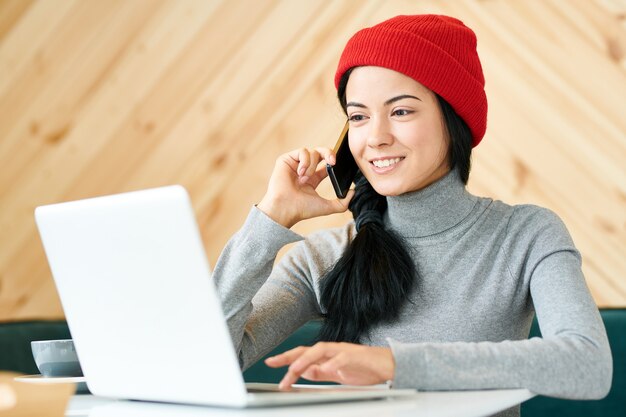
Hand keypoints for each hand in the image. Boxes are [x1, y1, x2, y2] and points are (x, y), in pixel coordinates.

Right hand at [257, 147, 354, 227]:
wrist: (286, 209)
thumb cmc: (302, 209)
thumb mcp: (327, 207)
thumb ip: (342, 202)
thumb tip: (353, 192)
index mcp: (312, 179)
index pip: (325, 164)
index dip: (332, 161)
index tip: (336, 165)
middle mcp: (304, 170)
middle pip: (320, 153)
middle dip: (329, 154)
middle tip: (333, 162)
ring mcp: (295, 164)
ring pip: (312, 152)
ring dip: (313, 165)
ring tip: (306, 178)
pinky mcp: (286, 160)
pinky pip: (302, 151)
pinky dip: (305, 161)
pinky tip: (301, 173)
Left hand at [264, 342, 394, 389]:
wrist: (388, 365)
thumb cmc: (364, 369)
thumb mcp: (337, 375)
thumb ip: (321, 373)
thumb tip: (305, 373)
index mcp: (327, 355)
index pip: (302, 354)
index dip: (285, 357)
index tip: (270, 362)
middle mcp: (332, 349)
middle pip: (307, 349)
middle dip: (289, 356)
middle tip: (274, 364)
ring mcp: (344, 351)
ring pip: (321, 350)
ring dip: (306, 359)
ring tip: (294, 370)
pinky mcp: (356, 356)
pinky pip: (342, 358)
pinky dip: (332, 363)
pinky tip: (324, 369)